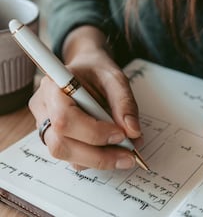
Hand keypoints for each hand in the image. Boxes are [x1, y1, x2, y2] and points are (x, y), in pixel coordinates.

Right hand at [29, 27, 140, 170]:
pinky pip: (72, 156)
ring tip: (126, 153)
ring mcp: (46, 125)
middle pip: (60, 144)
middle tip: (128, 156)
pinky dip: (96, 158)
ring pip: (66, 154)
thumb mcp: (116, 78)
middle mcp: (44, 108)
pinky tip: (114, 150)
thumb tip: (132, 132)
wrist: (86, 68)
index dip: (93, 132)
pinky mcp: (56, 137)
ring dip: (99, 159)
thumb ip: (124, 103)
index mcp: (53, 87)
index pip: (65, 118)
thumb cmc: (97, 70)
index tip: (121, 134)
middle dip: (98, 155)